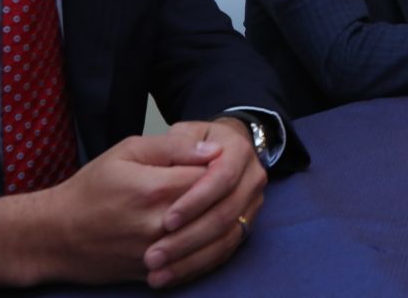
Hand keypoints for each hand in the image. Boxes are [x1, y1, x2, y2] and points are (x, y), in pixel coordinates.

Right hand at [0, 132, 220, 289]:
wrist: (55, 235)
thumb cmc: (91, 188)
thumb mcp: (127, 151)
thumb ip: (173, 146)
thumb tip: (214, 148)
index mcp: (156, 188)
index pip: (212, 177)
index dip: (222, 168)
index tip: (222, 162)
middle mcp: (161, 224)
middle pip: (216, 209)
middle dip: (226, 195)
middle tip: (226, 185)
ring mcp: (159, 253)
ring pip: (211, 239)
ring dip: (222, 223)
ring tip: (219, 206)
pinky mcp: (154, 273)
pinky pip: (195, 263)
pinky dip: (209, 249)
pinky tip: (209, 234)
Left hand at [144, 118, 266, 288]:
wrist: (218, 149)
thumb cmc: (191, 142)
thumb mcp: (181, 132)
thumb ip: (181, 142)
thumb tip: (204, 153)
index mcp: (239, 150)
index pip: (222, 178)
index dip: (196, 201)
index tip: (167, 221)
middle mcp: (253, 177)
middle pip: (226, 213)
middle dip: (189, 237)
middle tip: (154, 256)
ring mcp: (252, 202)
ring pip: (227, 236)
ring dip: (191, 258)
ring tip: (157, 273)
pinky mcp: (246, 223)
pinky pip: (226, 249)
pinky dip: (198, 265)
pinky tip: (171, 275)